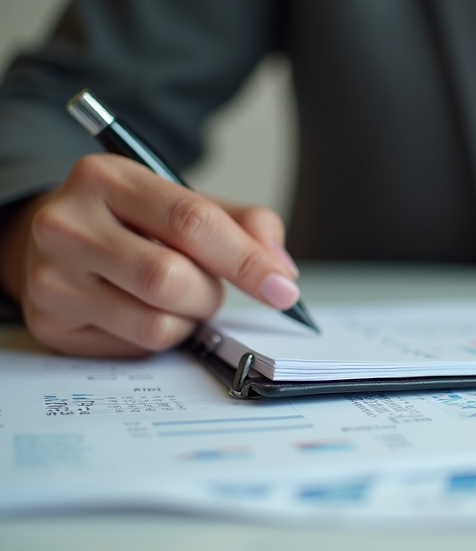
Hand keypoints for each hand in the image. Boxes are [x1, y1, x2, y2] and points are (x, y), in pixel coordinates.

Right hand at [0, 154, 299, 355]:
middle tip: (210, 287)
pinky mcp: (50, 323)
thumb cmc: (136, 223)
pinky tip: (144, 310)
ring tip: (177, 297)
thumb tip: (280, 268)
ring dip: (189, 319)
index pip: (191, 222)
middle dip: (211, 294)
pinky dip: (161, 336)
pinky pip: (135, 347)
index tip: (283, 287)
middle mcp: (67, 224)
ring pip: (156, 323)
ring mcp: (51, 277)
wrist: (61, 241)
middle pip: (171, 279)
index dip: (246, 260)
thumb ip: (245, 224)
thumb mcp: (187, 203)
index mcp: (106, 177)